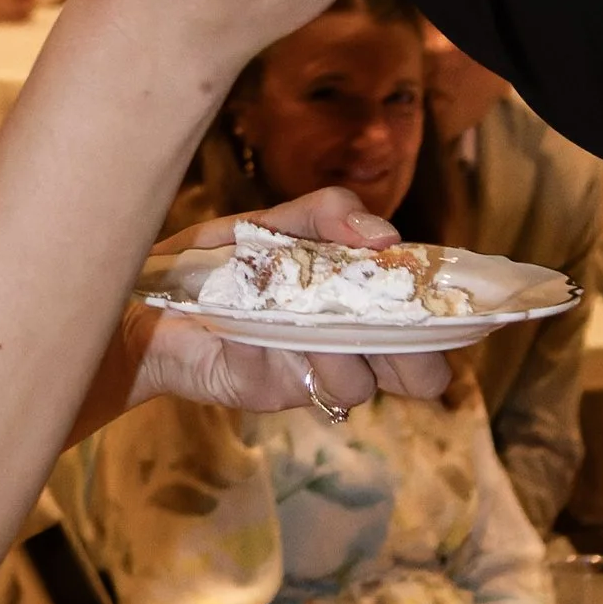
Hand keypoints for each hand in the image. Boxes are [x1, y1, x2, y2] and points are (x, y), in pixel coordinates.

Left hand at [140, 190, 449, 408]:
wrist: (152, 295)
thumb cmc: (226, 257)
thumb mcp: (280, 221)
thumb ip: (330, 214)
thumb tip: (384, 235)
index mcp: (366, 302)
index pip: (435, 325)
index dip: (450, 319)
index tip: (439, 295)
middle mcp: (351, 345)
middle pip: (421, 375)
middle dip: (415, 353)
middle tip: (386, 318)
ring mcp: (312, 372)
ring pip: (357, 383)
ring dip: (335, 346)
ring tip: (296, 311)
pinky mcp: (268, 389)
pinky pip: (287, 377)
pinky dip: (266, 344)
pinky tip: (242, 322)